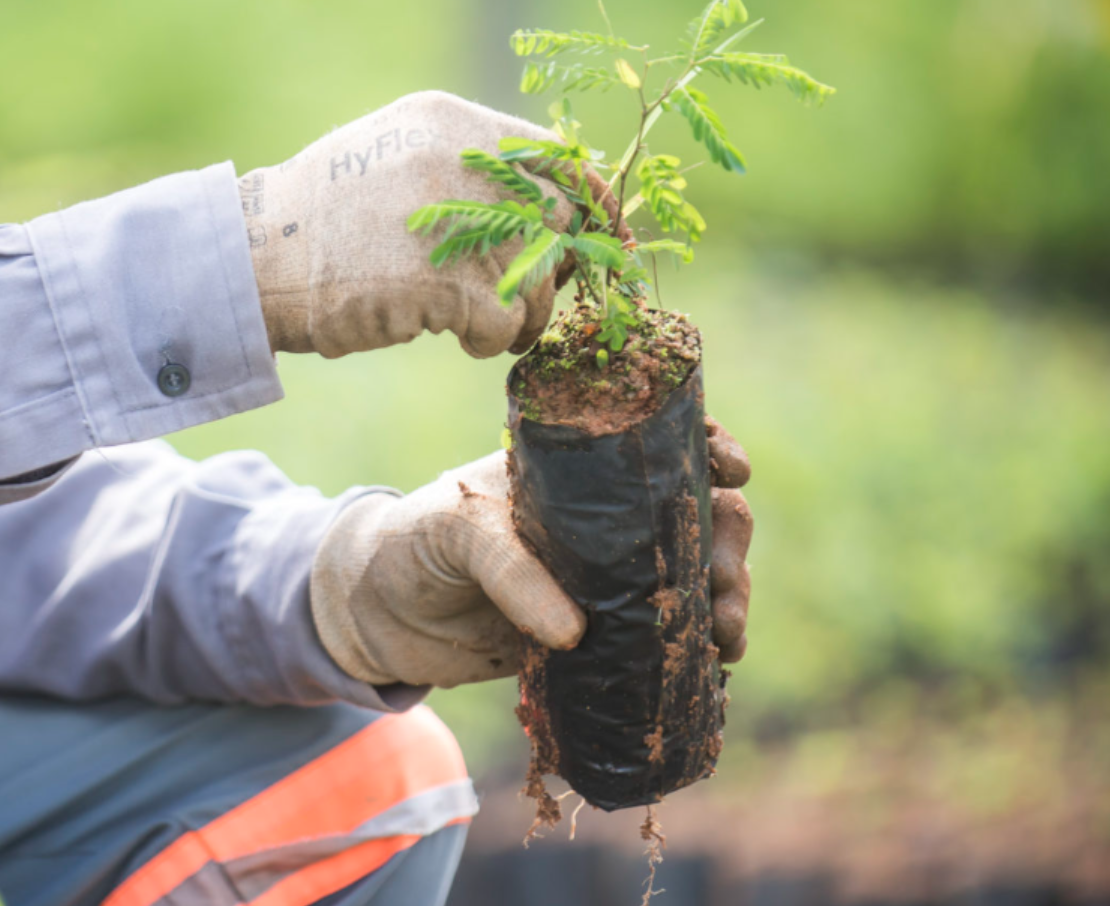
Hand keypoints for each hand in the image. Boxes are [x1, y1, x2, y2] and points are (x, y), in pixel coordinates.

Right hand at [241, 91, 619, 358]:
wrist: (256, 260)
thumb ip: (461, 167)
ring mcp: (458, 220)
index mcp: (452, 124)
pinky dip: (491, 340)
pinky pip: (505, 321)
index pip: (556, 157)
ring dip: (522, 313)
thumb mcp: (391, 158)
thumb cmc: (319, 222)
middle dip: (556, 267)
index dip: (589, 203)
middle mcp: (463, 161)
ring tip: (485, 328)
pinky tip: (459, 339)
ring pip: (538, 277)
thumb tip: (540, 202)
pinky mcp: (447, 283)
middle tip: (533, 296)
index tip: (598, 240)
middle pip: (558, 218)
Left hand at [310, 423, 754, 687]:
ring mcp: (606, 576)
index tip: (732, 469)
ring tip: (726, 636)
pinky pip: (663, 634)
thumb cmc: (414, 542)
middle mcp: (604, 518)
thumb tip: (575, 630)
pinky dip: (696, 647)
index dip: (708, 448)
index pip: (658, 443)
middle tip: (722, 581)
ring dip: (726, 599)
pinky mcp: (598, 634)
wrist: (377, 614)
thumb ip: (511, 571)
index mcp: (575, 470)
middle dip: (728, 541)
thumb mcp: (457, 533)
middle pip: (697, 513)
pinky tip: (714, 666)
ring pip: (692, 576)